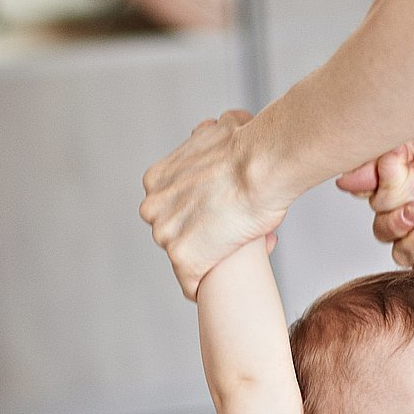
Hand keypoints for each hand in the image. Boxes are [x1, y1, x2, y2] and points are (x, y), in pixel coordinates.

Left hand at [140, 110, 285, 299]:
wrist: (260, 167)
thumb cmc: (248, 148)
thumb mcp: (219, 131)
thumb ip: (211, 136)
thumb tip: (222, 124)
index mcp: (155, 181)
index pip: (171, 209)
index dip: (199, 215)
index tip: (222, 217)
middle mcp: (153, 209)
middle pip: (174, 235)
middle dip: (204, 238)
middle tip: (236, 235)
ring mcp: (167, 236)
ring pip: (185, 259)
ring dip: (211, 261)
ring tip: (242, 256)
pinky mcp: (184, 260)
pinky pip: (191, 286)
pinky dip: (205, 289)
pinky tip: (221, 288)